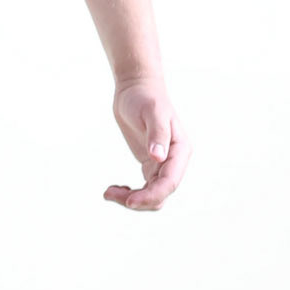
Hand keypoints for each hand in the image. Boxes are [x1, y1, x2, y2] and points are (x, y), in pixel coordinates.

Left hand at [104, 76, 190, 210]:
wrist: (136, 88)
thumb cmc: (145, 97)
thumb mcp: (151, 112)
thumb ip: (157, 134)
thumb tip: (159, 158)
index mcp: (180, 150)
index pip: (170, 182)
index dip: (151, 195)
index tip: (130, 201)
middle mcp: (174, 160)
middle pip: (161, 193)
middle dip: (139, 200)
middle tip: (110, 194)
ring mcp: (162, 164)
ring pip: (152, 194)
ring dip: (133, 199)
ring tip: (109, 192)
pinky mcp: (150, 164)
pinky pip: (144, 188)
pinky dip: (130, 193)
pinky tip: (114, 188)